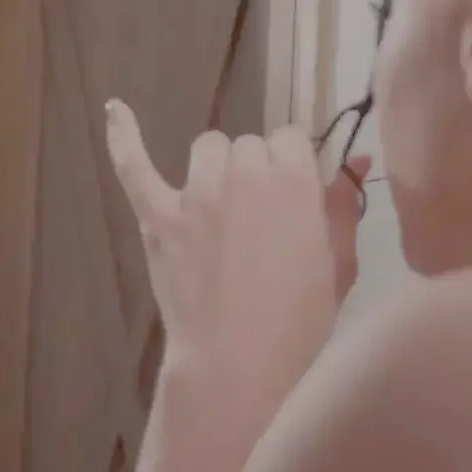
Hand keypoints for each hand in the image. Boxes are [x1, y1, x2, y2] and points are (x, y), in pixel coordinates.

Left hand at [105, 100, 370, 402]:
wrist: (238, 363)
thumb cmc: (300, 321)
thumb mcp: (339, 263)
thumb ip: (343, 205)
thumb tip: (356, 159)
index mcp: (294, 180)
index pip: (291, 140)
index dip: (293, 168)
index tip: (293, 200)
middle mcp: (243, 174)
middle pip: (249, 146)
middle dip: (257, 173)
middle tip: (260, 224)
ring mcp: (195, 194)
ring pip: (208, 150)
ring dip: (217, 170)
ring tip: (221, 212)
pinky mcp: (157, 218)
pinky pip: (134, 166)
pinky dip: (124, 137)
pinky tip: (115, 108)